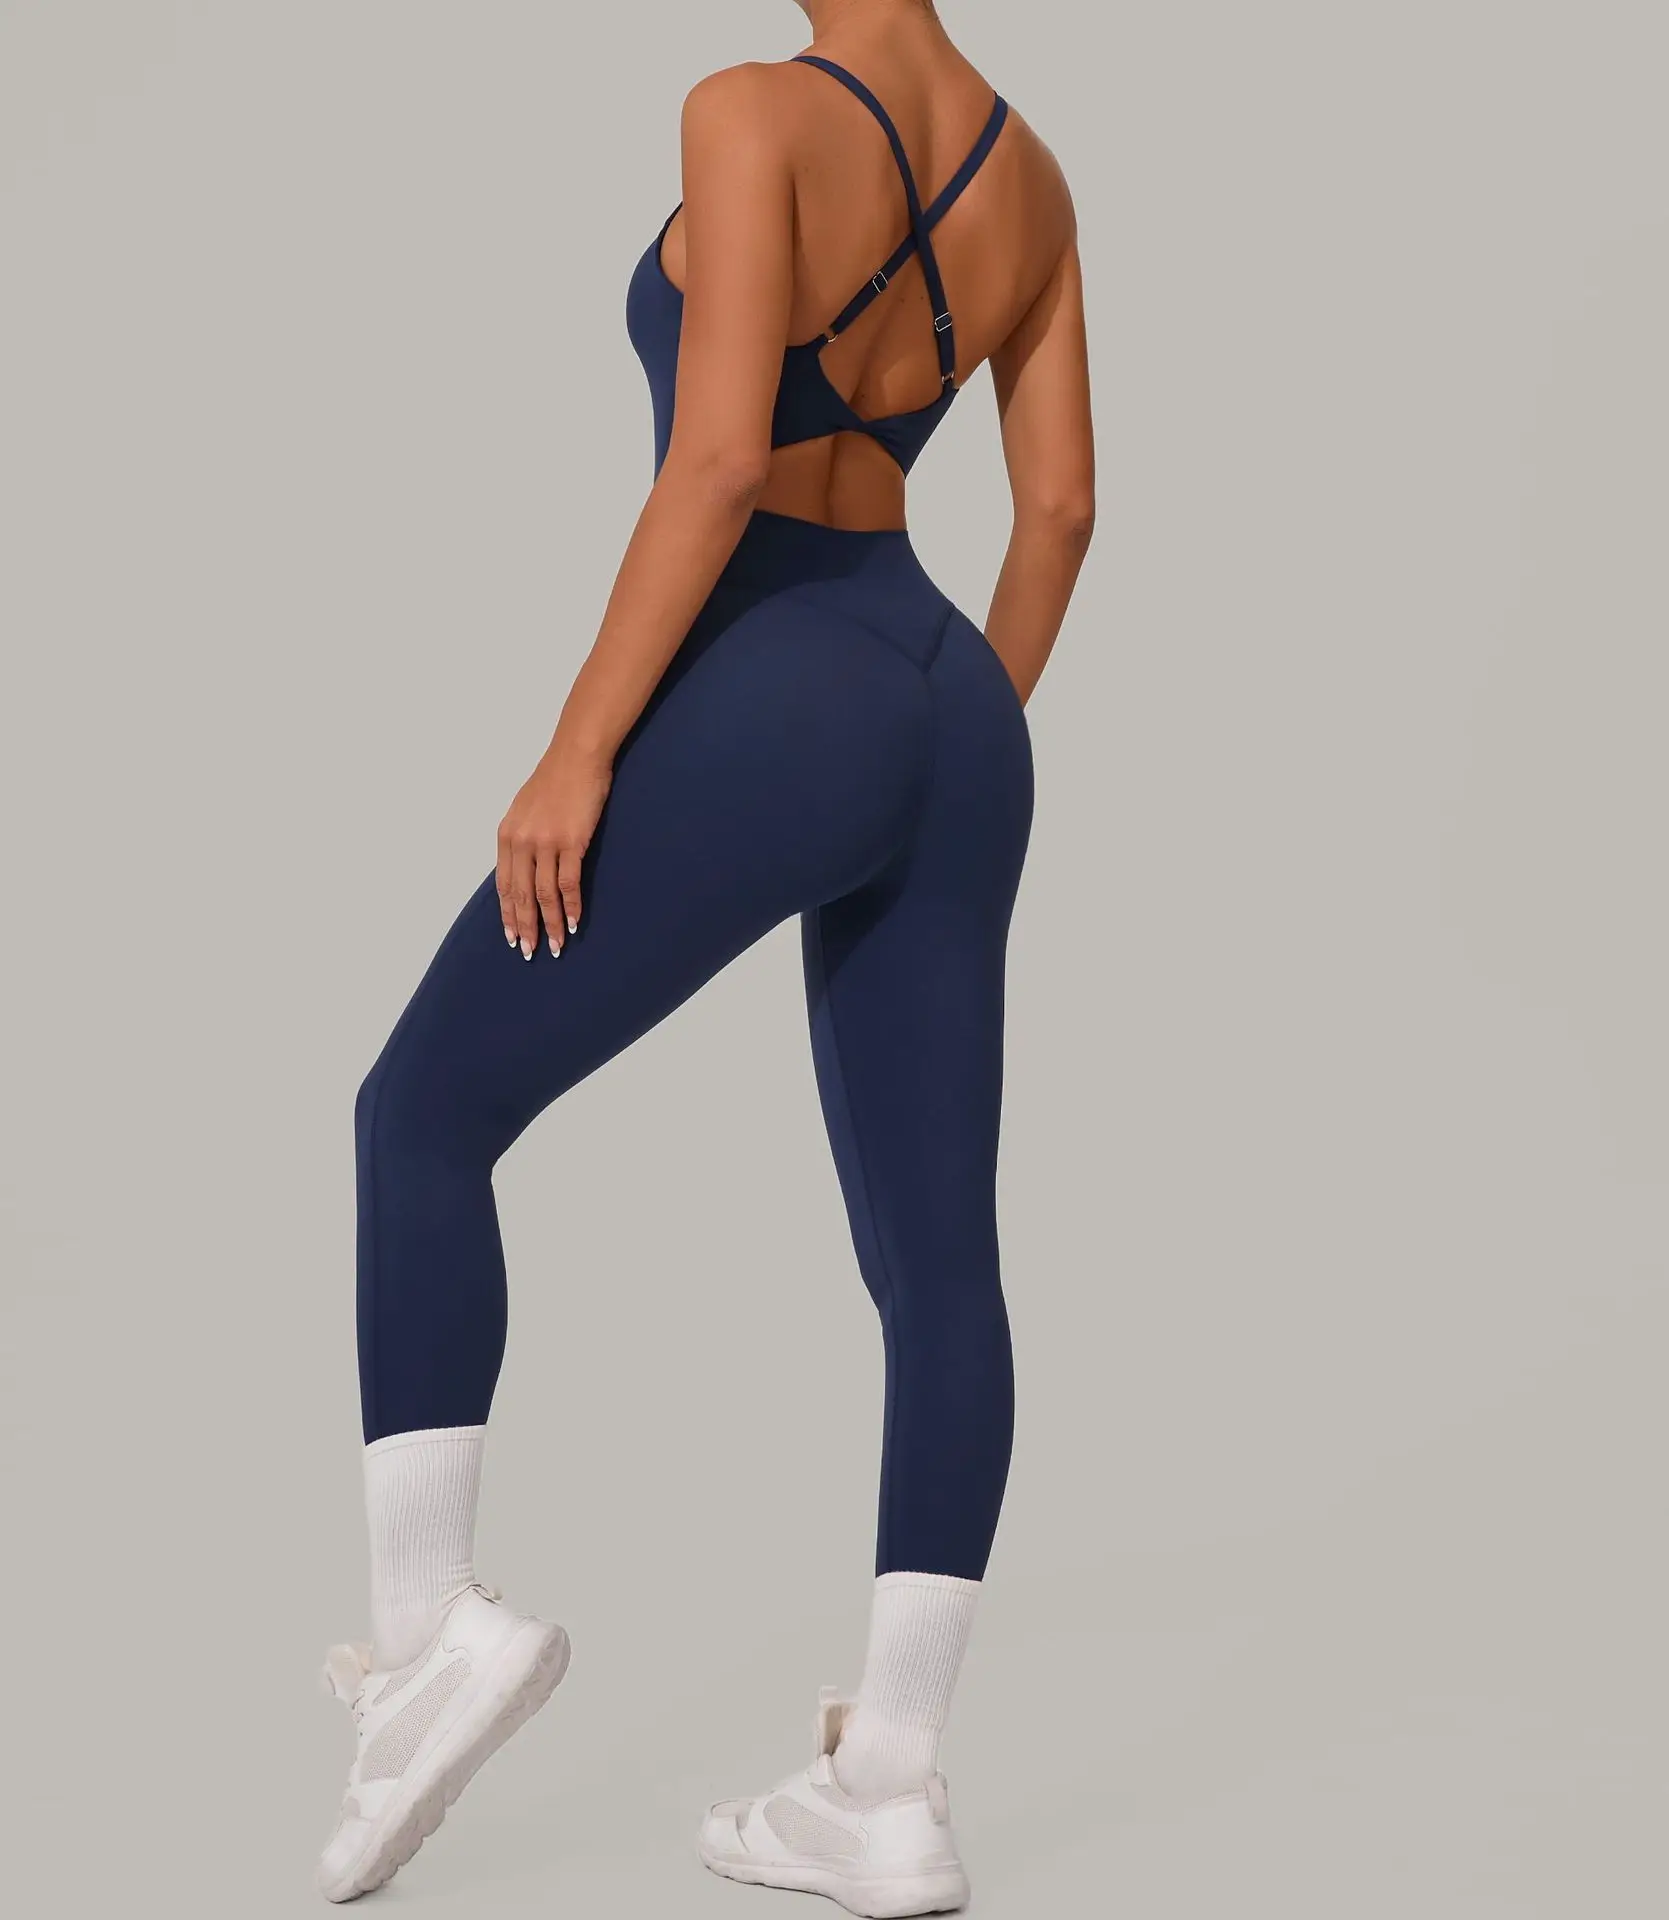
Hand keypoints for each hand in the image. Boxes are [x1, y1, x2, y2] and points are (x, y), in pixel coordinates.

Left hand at [496, 742, 612, 958]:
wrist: (577, 757)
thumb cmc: (554, 780)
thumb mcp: (525, 810)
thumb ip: (521, 839)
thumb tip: (523, 868)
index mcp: (507, 835)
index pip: (504, 885)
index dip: (508, 914)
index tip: (512, 936)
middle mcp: (522, 841)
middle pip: (521, 894)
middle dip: (525, 927)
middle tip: (529, 951)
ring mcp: (546, 842)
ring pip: (544, 894)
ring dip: (549, 924)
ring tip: (555, 946)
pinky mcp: (571, 842)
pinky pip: (568, 883)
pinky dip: (570, 906)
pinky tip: (573, 923)